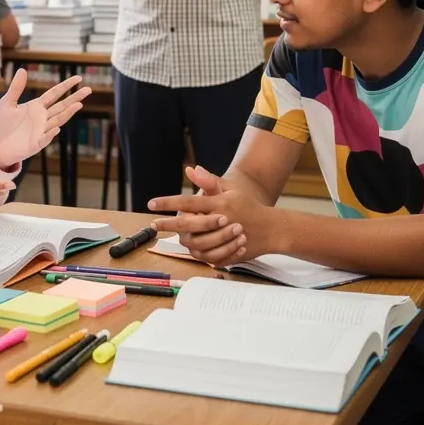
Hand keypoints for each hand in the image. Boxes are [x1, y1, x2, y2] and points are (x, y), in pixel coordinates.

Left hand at [0, 68, 91, 168]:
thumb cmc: (1, 124)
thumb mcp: (6, 103)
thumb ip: (16, 88)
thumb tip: (22, 69)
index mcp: (36, 106)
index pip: (55, 94)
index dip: (66, 86)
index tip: (78, 78)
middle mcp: (42, 117)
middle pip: (62, 106)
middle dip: (74, 98)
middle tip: (88, 90)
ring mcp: (41, 130)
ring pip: (58, 120)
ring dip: (67, 113)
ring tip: (79, 104)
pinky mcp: (36, 143)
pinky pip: (45, 138)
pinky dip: (51, 133)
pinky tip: (56, 128)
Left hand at [148, 166, 273, 265]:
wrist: (271, 229)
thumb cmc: (248, 205)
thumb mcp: (230, 189)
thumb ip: (209, 182)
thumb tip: (190, 169)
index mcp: (219, 204)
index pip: (188, 202)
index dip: (168, 203)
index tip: (151, 204)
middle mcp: (221, 221)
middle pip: (187, 224)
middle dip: (167, 224)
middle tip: (152, 223)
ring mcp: (224, 239)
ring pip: (195, 242)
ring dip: (180, 239)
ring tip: (169, 235)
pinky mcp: (227, 253)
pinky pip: (207, 255)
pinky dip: (196, 251)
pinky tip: (187, 246)